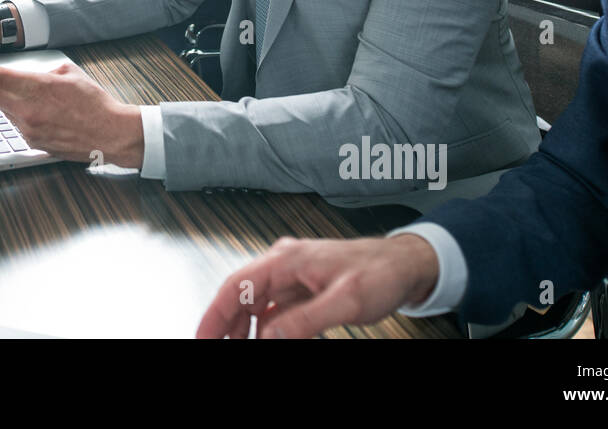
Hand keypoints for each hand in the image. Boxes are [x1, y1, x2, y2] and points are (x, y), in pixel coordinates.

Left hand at [0, 56, 143, 167]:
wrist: (110, 134)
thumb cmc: (95, 103)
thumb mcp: (69, 73)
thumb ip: (43, 72)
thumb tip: (29, 75)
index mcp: (37, 88)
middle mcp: (28, 111)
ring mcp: (28, 129)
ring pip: (3, 108)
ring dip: (1, 97)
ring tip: (13, 89)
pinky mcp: (32, 142)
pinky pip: (15, 122)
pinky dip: (16, 112)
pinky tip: (31, 108)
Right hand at [196, 234, 439, 338]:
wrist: (404, 264)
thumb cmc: (380, 272)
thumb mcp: (344, 302)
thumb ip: (303, 321)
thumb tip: (268, 338)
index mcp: (286, 259)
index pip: (236, 286)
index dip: (214, 314)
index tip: (202, 338)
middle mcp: (284, 262)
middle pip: (240, 294)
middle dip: (226, 324)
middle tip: (215, 348)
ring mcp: (292, 273)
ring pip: (255, 302)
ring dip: (244, 328)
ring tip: (237, 347)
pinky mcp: (303, 286)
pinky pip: (274, 307)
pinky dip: (265, 326)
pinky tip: (265, 341)